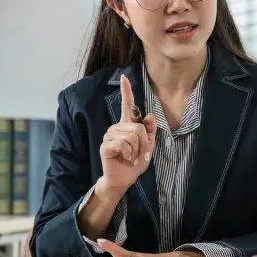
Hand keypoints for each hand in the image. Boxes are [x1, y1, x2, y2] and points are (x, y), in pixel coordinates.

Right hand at [98, 75, 157, 197]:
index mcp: (127, 125)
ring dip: (137, 150)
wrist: (124, 178)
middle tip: (140, 154)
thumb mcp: (148, 146)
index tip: (124, 77)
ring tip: (132, 157)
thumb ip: (150, 131)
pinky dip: (129, 154)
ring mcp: (110, 136)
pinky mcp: (106, 146)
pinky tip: (125, 158)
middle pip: (138, 127)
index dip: (126, 91)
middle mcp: (117, 127)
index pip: (127, 104)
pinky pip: (123, 144)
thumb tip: (150, 115)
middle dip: (144, 144)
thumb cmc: (135, 161)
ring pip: (132, 136)